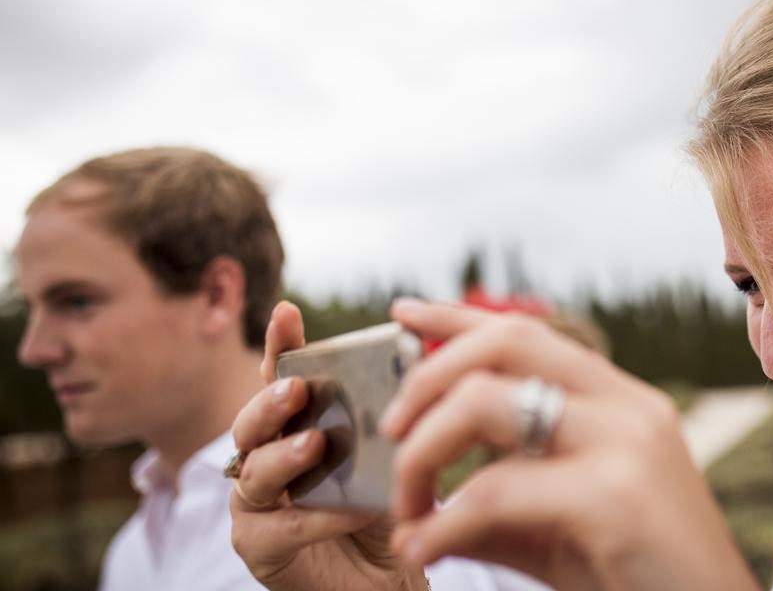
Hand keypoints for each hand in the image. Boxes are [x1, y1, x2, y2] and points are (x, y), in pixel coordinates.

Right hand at [229, 301, 426, 590]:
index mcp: (295, 422)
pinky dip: (315, 516)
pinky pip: (280, 526)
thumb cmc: (388, 503)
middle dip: (271, 401)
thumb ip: (388, 411)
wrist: (393, 573)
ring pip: (255, 470)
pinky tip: (346, 512)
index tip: (287, 311)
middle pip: (252, 420)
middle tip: (297, 388)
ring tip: (315, 444)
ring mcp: (257, 501)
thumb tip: (416, 360)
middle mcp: (266, 455)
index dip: (281, 344)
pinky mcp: (260, 546)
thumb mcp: (393, 449)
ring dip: (286, 456)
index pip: (283, 375)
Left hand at [380, 298, 758, 590]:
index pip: (528, 332)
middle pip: (506, 340)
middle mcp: (626, 406)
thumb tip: (414, 517)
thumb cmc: (637, 582)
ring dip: (422, 453)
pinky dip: (441, 523)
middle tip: (391, 429)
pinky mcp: (614, 498)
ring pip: (486, 402)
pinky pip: (494, 491)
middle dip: (428, 375)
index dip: (458, 316)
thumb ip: (493, 510)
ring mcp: (626, 444)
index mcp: (619, 402)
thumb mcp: (556, 533)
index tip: (403, 312)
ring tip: (405, 511)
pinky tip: (422, 551)